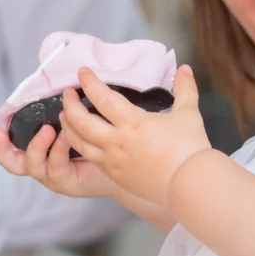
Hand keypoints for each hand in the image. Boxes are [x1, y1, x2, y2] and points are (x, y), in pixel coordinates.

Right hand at [0, 121, 120, 199]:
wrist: (122, 167)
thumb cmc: (98, 143)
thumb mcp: (75, 126)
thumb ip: (62, 113)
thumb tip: (60, 87)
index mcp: (40, 154)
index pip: (11, 154)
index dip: (0, 145)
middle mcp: (42, 167)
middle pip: (14, 164)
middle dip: (5, 149)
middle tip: (4, 133)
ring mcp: (53, 177)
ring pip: (34, 165)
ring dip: (38, 145)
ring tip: (49, 129)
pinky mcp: (67, 183)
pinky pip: (57, 167)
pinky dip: (58, 150)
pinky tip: (67, 136)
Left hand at [59, 66, 210, 206]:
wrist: (189, 186)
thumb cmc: (189, 149)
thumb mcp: (188, 113)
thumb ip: (184, 89)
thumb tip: (184, 69)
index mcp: (132, 123)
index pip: (102, 98)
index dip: (89, 83)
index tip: (82, 73)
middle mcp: (116, 142)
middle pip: (81, 121)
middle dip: (70, 105)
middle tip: (67, 94)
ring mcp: (113, 162)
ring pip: (80, 143)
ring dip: (69, 128)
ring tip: (65, 117)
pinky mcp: (116, 176)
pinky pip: (92, 160)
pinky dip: (81, 148)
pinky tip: (83, 142)